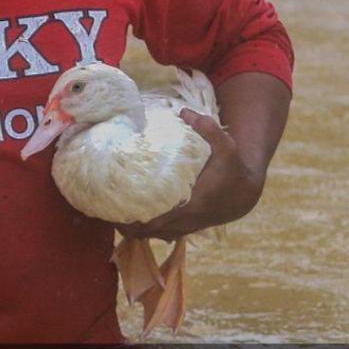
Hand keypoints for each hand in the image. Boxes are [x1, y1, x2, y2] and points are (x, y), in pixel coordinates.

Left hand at [117, 110, 263, 240]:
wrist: (244, 193)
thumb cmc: (232, 169)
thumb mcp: (227, 147)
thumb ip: (209, 129)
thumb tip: (185, 112)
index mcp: (193, 203)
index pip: (160, 218)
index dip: (138, 218)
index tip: (116, 210)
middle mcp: (187, 220)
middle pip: (149, 231)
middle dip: (126, 225)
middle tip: (104, 211)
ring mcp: (185, 226)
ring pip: (152, 236)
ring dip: (132, 230)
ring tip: (110, 215)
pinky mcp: (184, 228)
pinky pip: (158, 235)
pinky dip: (143, 231)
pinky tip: (127, 220)